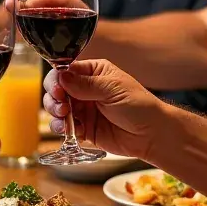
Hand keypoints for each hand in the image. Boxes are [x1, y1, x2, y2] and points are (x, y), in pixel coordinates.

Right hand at [43, 59, 166, 161]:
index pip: (66, 71)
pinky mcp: (84, 129)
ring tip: (63, 117)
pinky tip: (68, 130)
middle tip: (61, 106)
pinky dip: (62, 128)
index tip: (58, 90)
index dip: (57, 80)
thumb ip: (86, 84)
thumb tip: (61, 77)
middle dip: (54, 97)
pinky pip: (65, 127)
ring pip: (58, 109)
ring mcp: (84, 110)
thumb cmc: (139, 106)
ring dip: (55, 113)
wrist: (152, 134)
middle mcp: (85, 90)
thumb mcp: (113, 89)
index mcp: (94, 72)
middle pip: (57, 90)